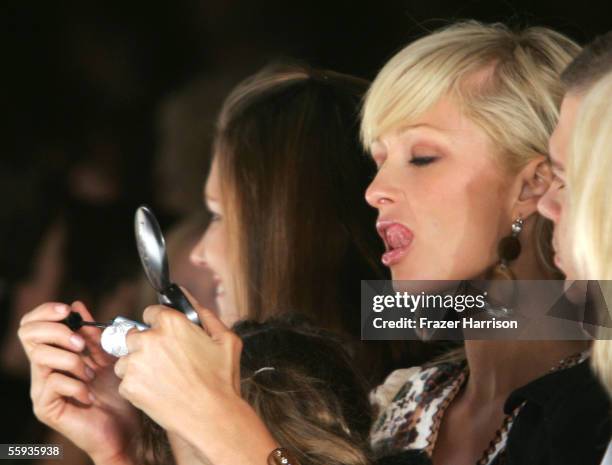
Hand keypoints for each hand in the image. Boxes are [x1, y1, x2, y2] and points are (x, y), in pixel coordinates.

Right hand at [18, 301, 138, 464]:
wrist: (125, 428)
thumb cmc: (116, 393)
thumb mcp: (107, 356)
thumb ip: (93, 333)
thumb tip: (77, 305)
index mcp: (55, 353)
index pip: (31, 324)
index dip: (45, 312)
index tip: (67, 310)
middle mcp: (42, 369)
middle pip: (28, 334)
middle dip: (57, 331)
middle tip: (82, 344)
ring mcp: (41, 389)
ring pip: (41, 356)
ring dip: (73, 361)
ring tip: (91, 375)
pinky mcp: (45, 407)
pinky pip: (53, 382)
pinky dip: (76, 384)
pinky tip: (89, 394)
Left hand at [114, 290, 278, 464]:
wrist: (211, 416)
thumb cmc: (221, 380)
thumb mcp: (226, 340)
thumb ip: (205, 314)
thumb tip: (189, 299)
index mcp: (171, 323)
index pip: (150, 312)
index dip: (158, 324)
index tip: (164, 335)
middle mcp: (149, 339)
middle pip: (133, 334)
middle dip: (144, 345)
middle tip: (162, 360)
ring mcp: (136, 363)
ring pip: (126, 359)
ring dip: (137, 365)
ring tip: (161, 378)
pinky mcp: (129, 385)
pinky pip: (126, 381)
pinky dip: (137, 386)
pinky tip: (158, 391)